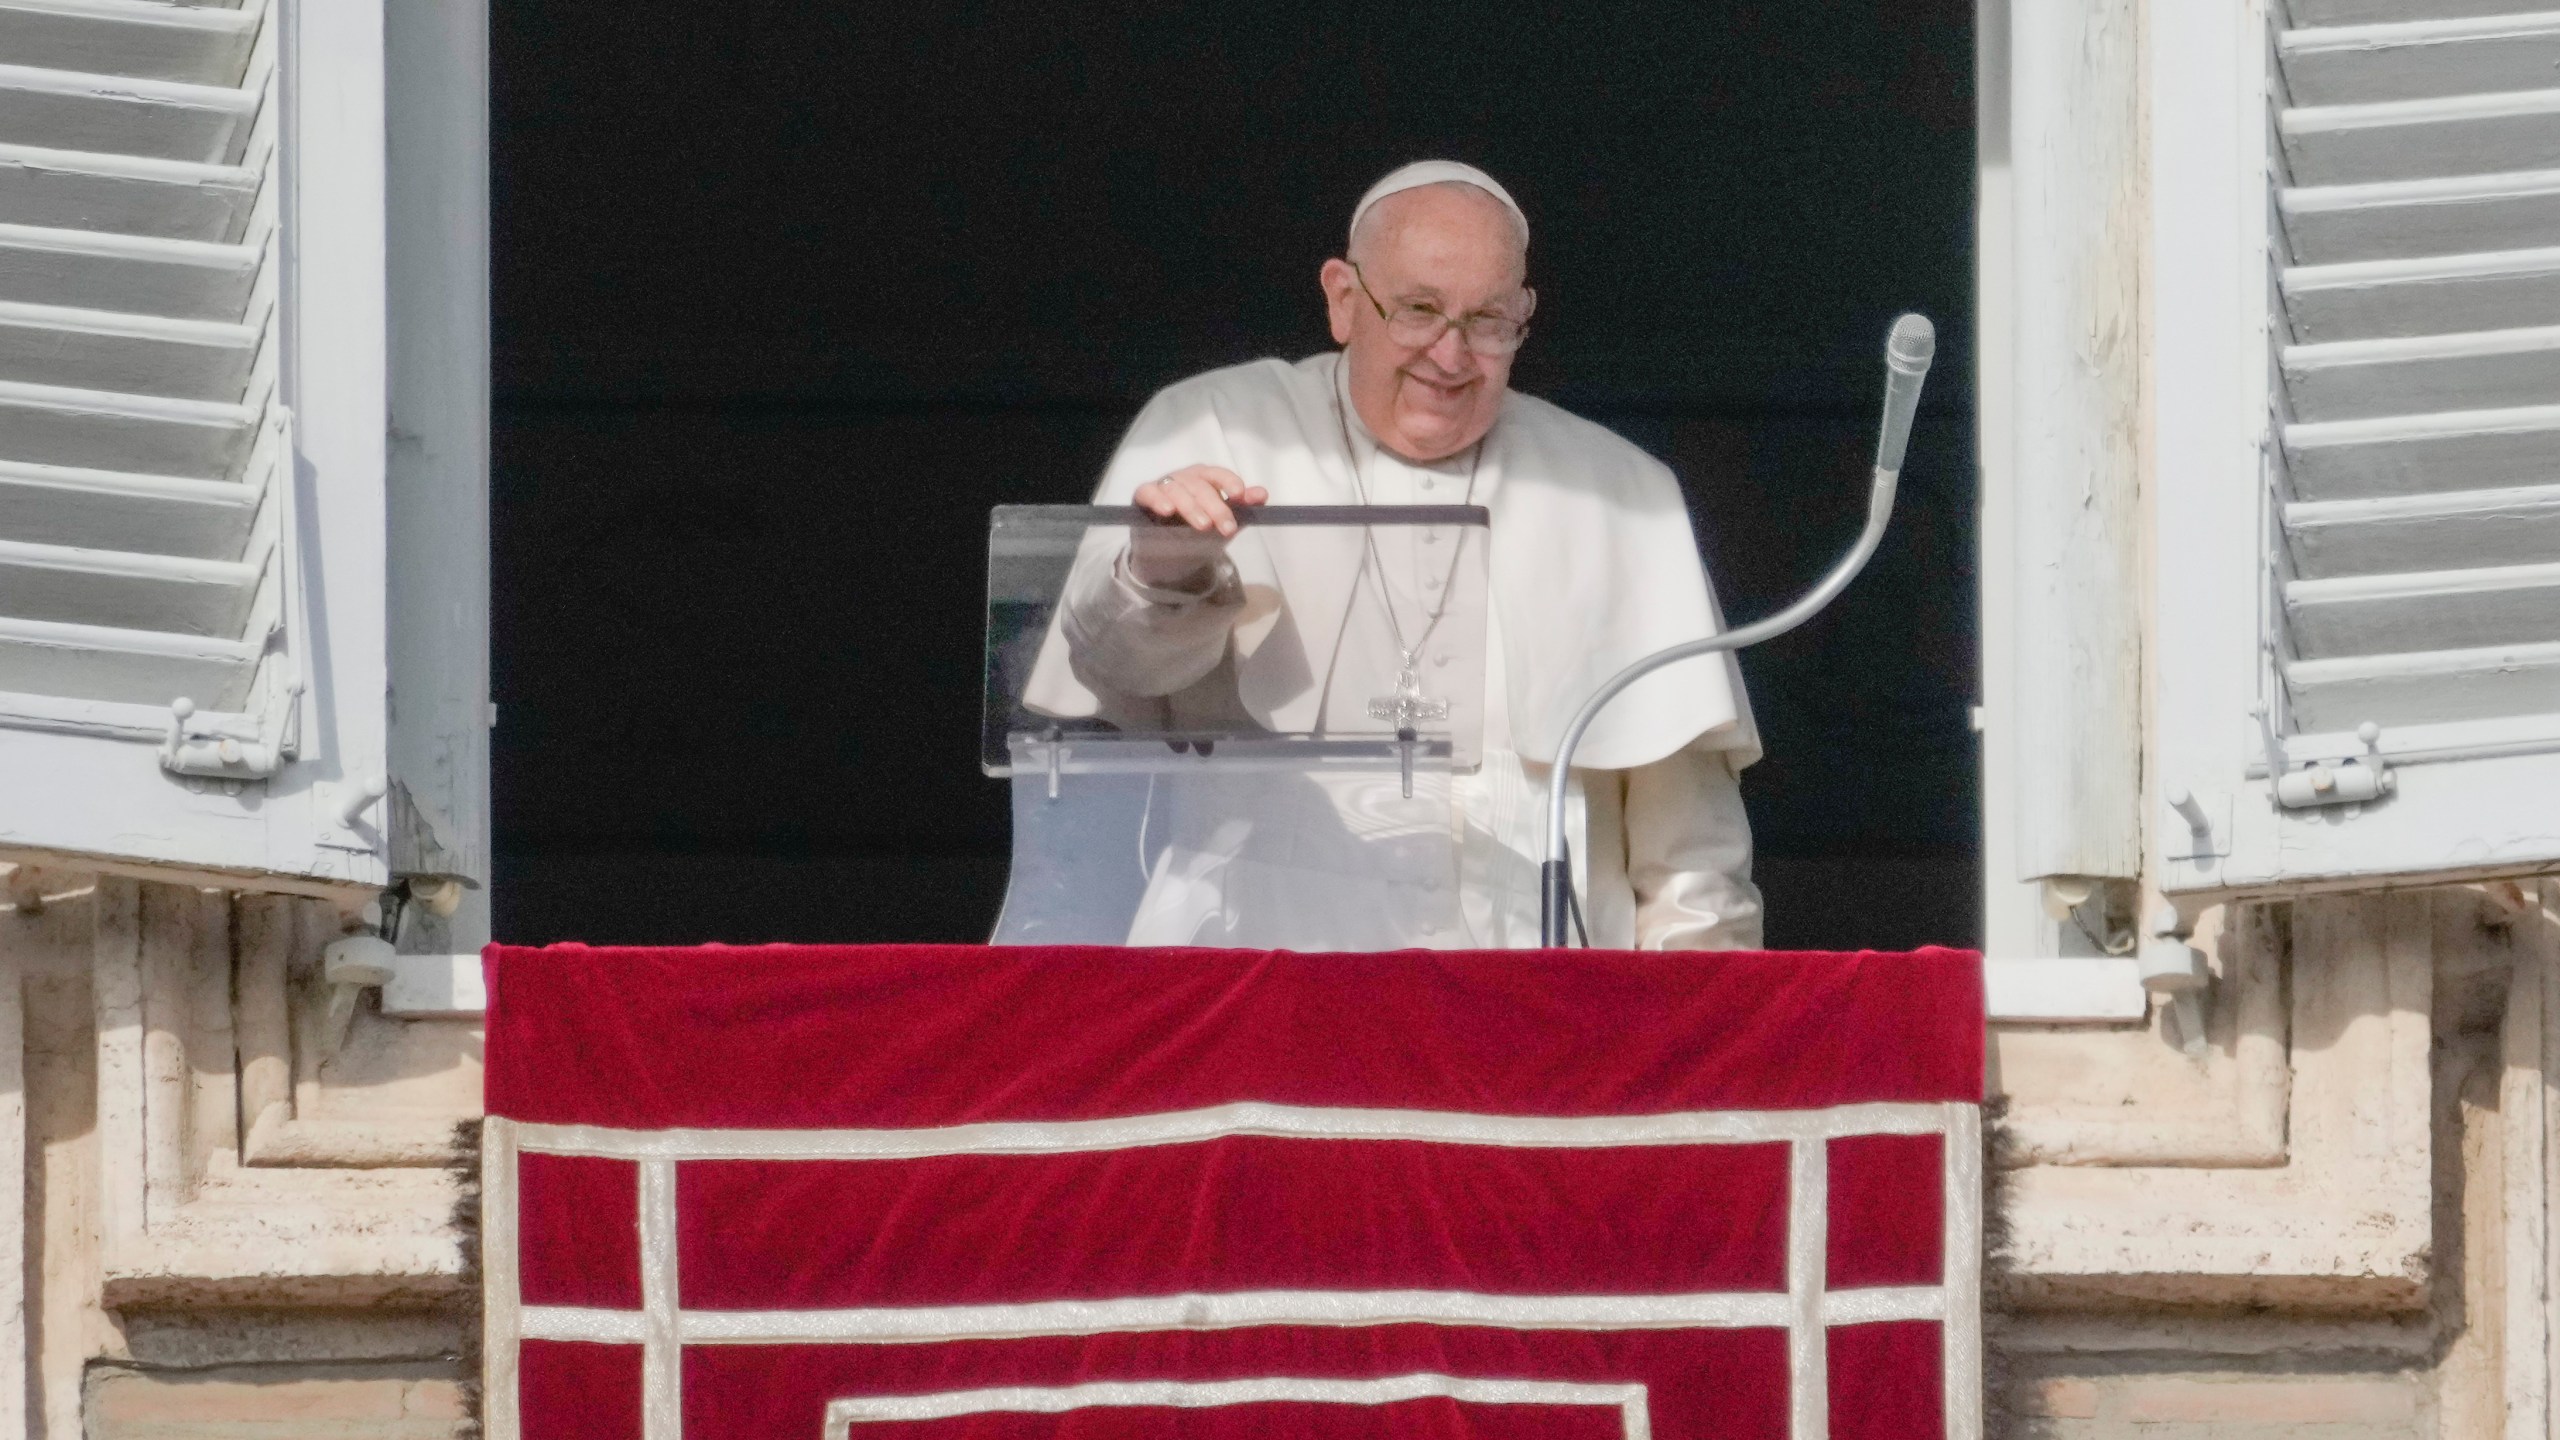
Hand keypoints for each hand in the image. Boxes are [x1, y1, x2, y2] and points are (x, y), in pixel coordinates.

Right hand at [1127, 465, 1267, 586]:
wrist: (1169, 554)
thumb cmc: (1197, 531)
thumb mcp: (1223, 523)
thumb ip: (1242, 509)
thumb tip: (1262, 494)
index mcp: (1205, 478)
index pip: (1218, 474)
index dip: (1229, 482)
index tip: (1240, 496)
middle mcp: (1184, 477)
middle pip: (1200, 485)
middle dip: (1216, 507)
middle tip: (1227, 529)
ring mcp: (1163, 485)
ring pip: (1177, 489)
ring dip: (1191, 507)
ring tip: (1203, 526)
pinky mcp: (1143, 496)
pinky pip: (1148, 492)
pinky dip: (1158, 499)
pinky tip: (1167, 511)